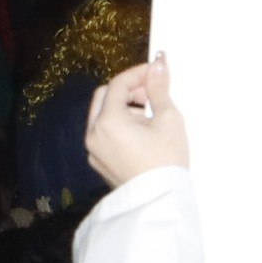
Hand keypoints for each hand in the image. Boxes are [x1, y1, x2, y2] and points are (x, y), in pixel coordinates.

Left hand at [84, 54, 189, 187]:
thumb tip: (159, 62)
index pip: (118, 84)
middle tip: (151, 95)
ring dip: (123, 108)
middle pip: (104, 97)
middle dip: (127, 90)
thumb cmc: (167, 159)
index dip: (138, 73)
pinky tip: (141, 134)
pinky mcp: (99, 162)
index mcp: (107, 121)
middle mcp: (93, 134)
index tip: (156, 73)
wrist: (161, 200)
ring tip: (149, 117)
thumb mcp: (168, 118)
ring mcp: (93, 150)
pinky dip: (118, 126)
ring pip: (102, 116)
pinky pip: (103, 134)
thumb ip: (159, 88)